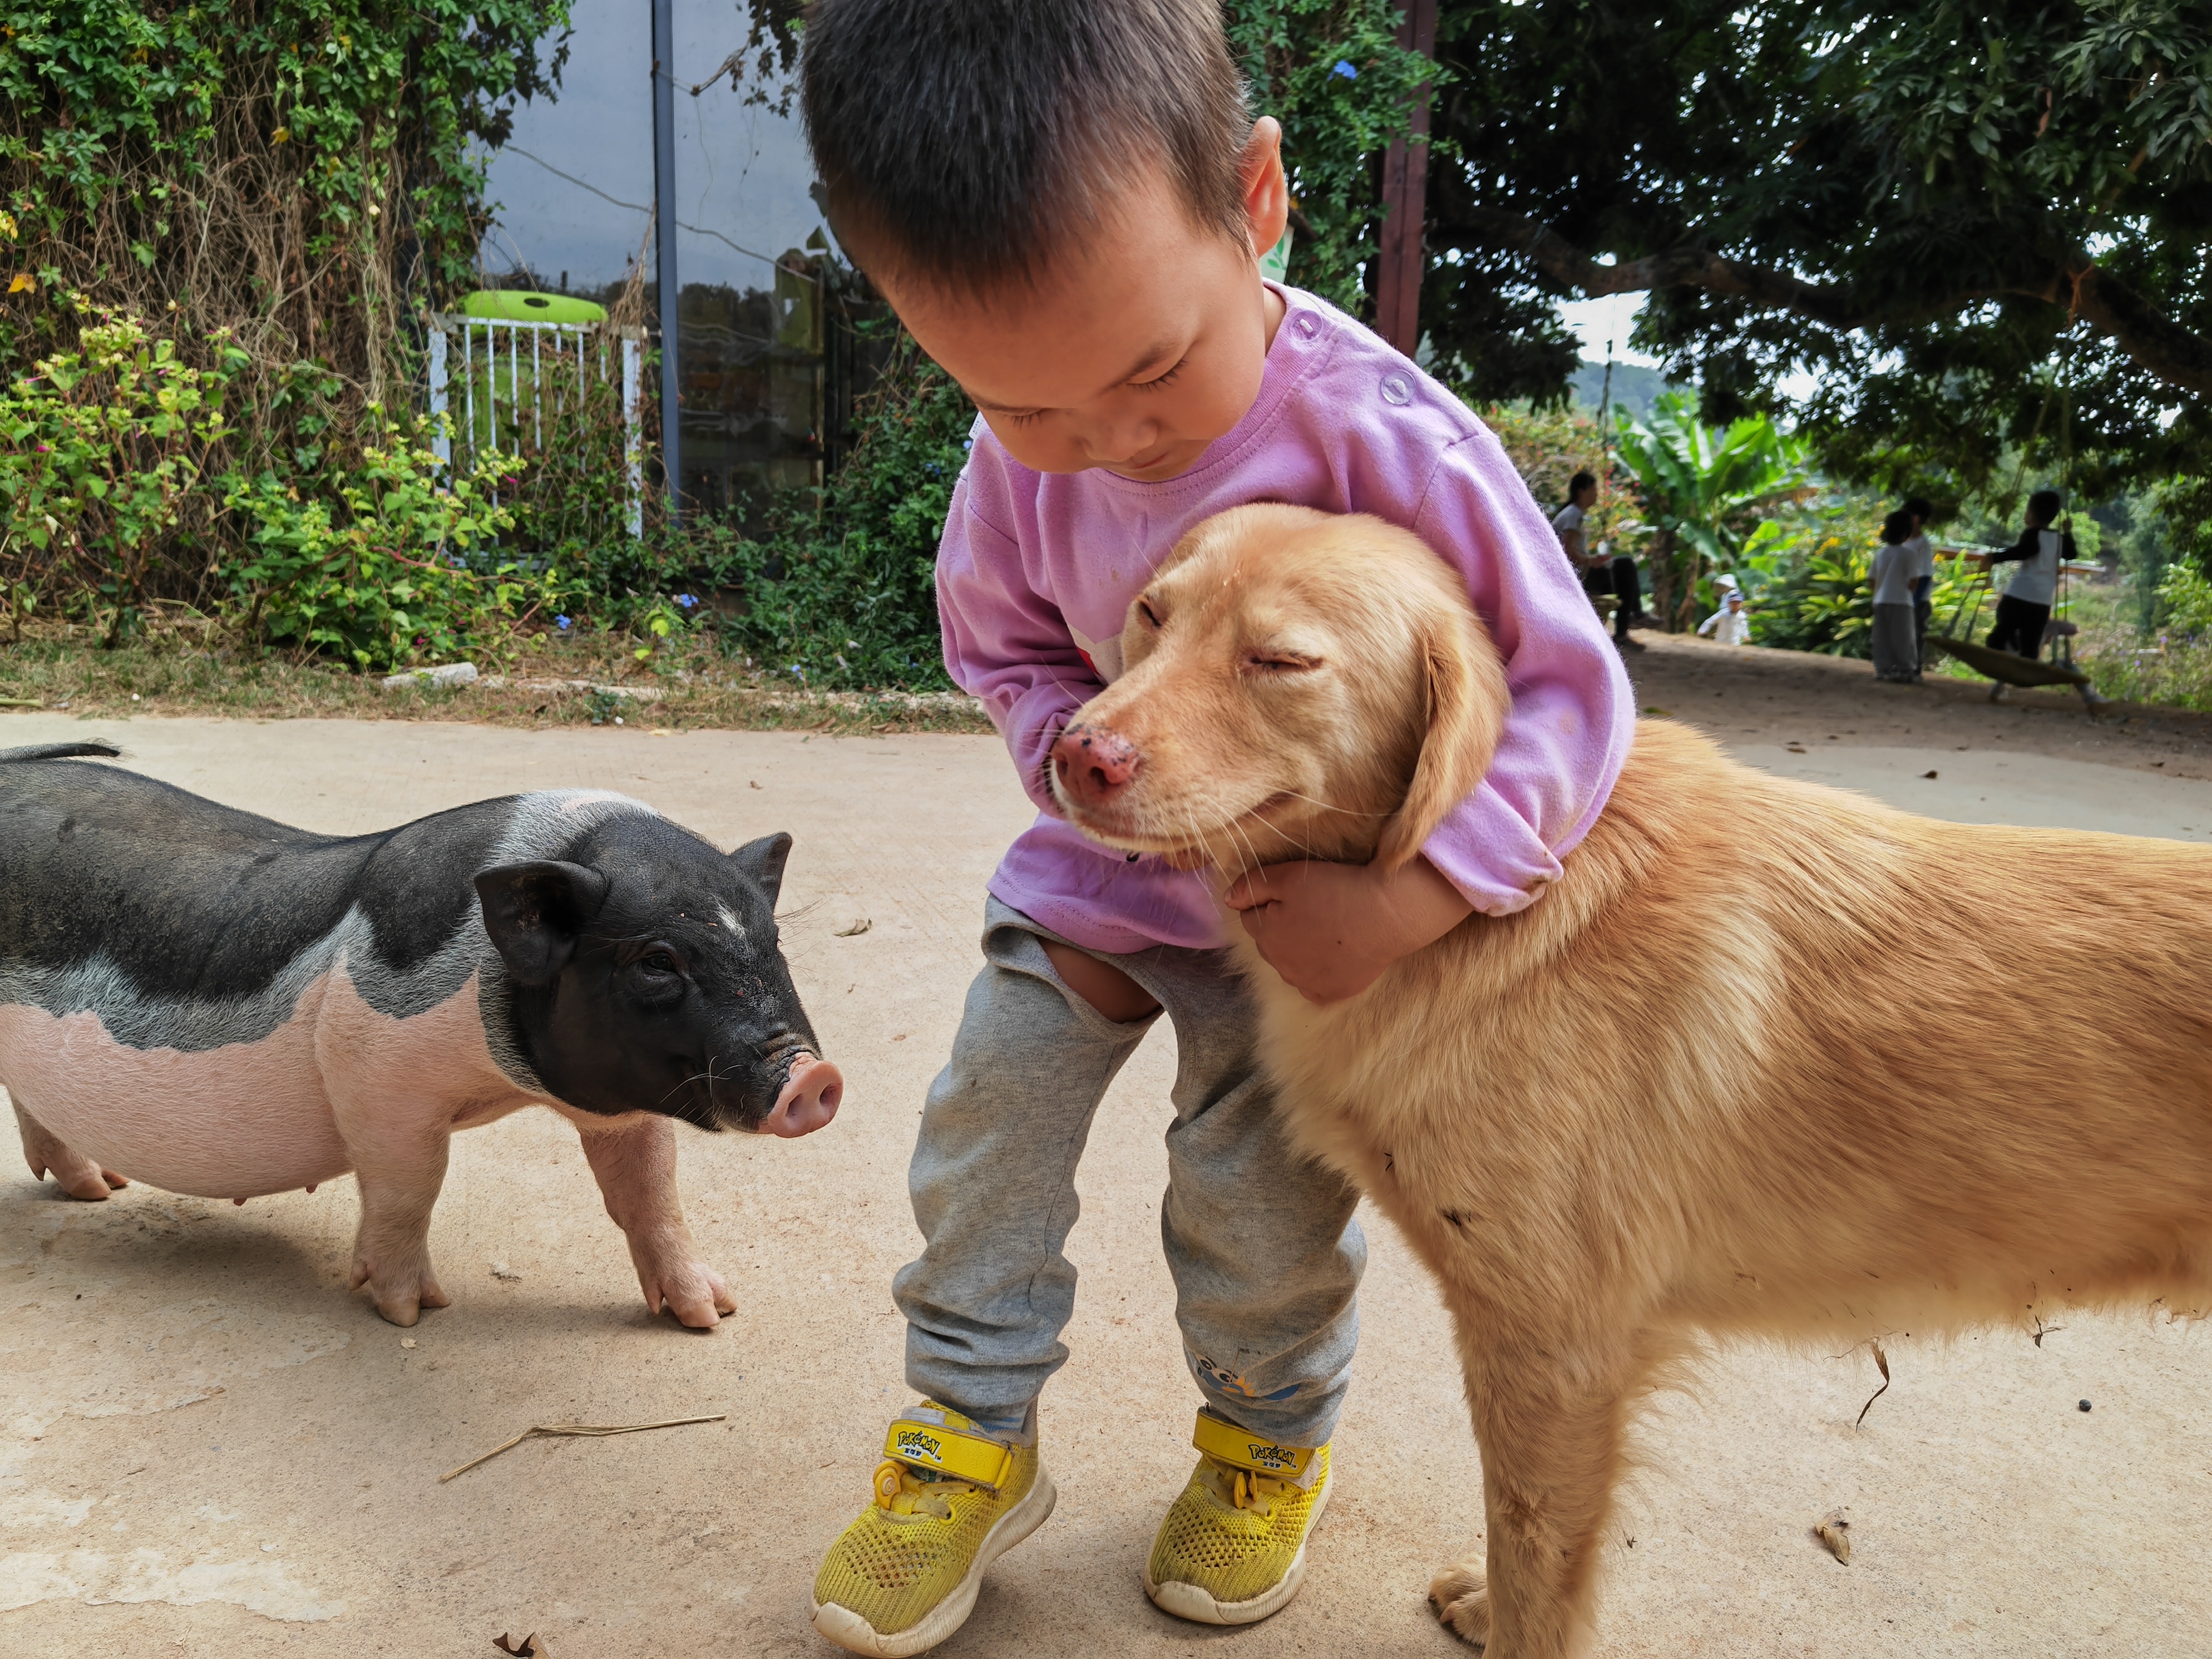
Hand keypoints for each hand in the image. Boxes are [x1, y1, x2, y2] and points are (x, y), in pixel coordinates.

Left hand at [1222, 856, 1473, 1004]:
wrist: (1387, 914)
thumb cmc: (1337, 888)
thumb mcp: (1289, 875)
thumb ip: (1251, 886)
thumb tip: (1228, 900)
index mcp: (1265, 933)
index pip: (1250, 918)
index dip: (1269, 902)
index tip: (1295, 894)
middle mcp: (1278, 964)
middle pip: (1268, 943)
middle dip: (1279, 928)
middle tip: (1312, 909)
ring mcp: (1304, 983)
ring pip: (1288, 965)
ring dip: (1297, 951)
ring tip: (1325, 931)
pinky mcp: (1330, 994)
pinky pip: (1311, 987)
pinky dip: (1316, 974)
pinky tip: (1332, 957)